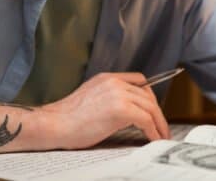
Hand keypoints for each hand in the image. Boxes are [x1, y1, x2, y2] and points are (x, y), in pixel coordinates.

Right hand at [40, 72, 170, 148]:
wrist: (54, 124)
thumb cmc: (67, 118)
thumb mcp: (90, 97)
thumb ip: (107, 96)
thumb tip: (124, 110)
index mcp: (107, 78)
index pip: (139, 80)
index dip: (149, 95)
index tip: (153, 109)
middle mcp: (114, 82)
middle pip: (147, 94)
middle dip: (157, 112)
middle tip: (161, 126)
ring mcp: (118, 94)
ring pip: (150, 107)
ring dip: (159, 123)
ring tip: (161, 135)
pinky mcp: (121, 110)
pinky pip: (146, 120)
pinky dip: (154, 130)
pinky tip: (153, 138)